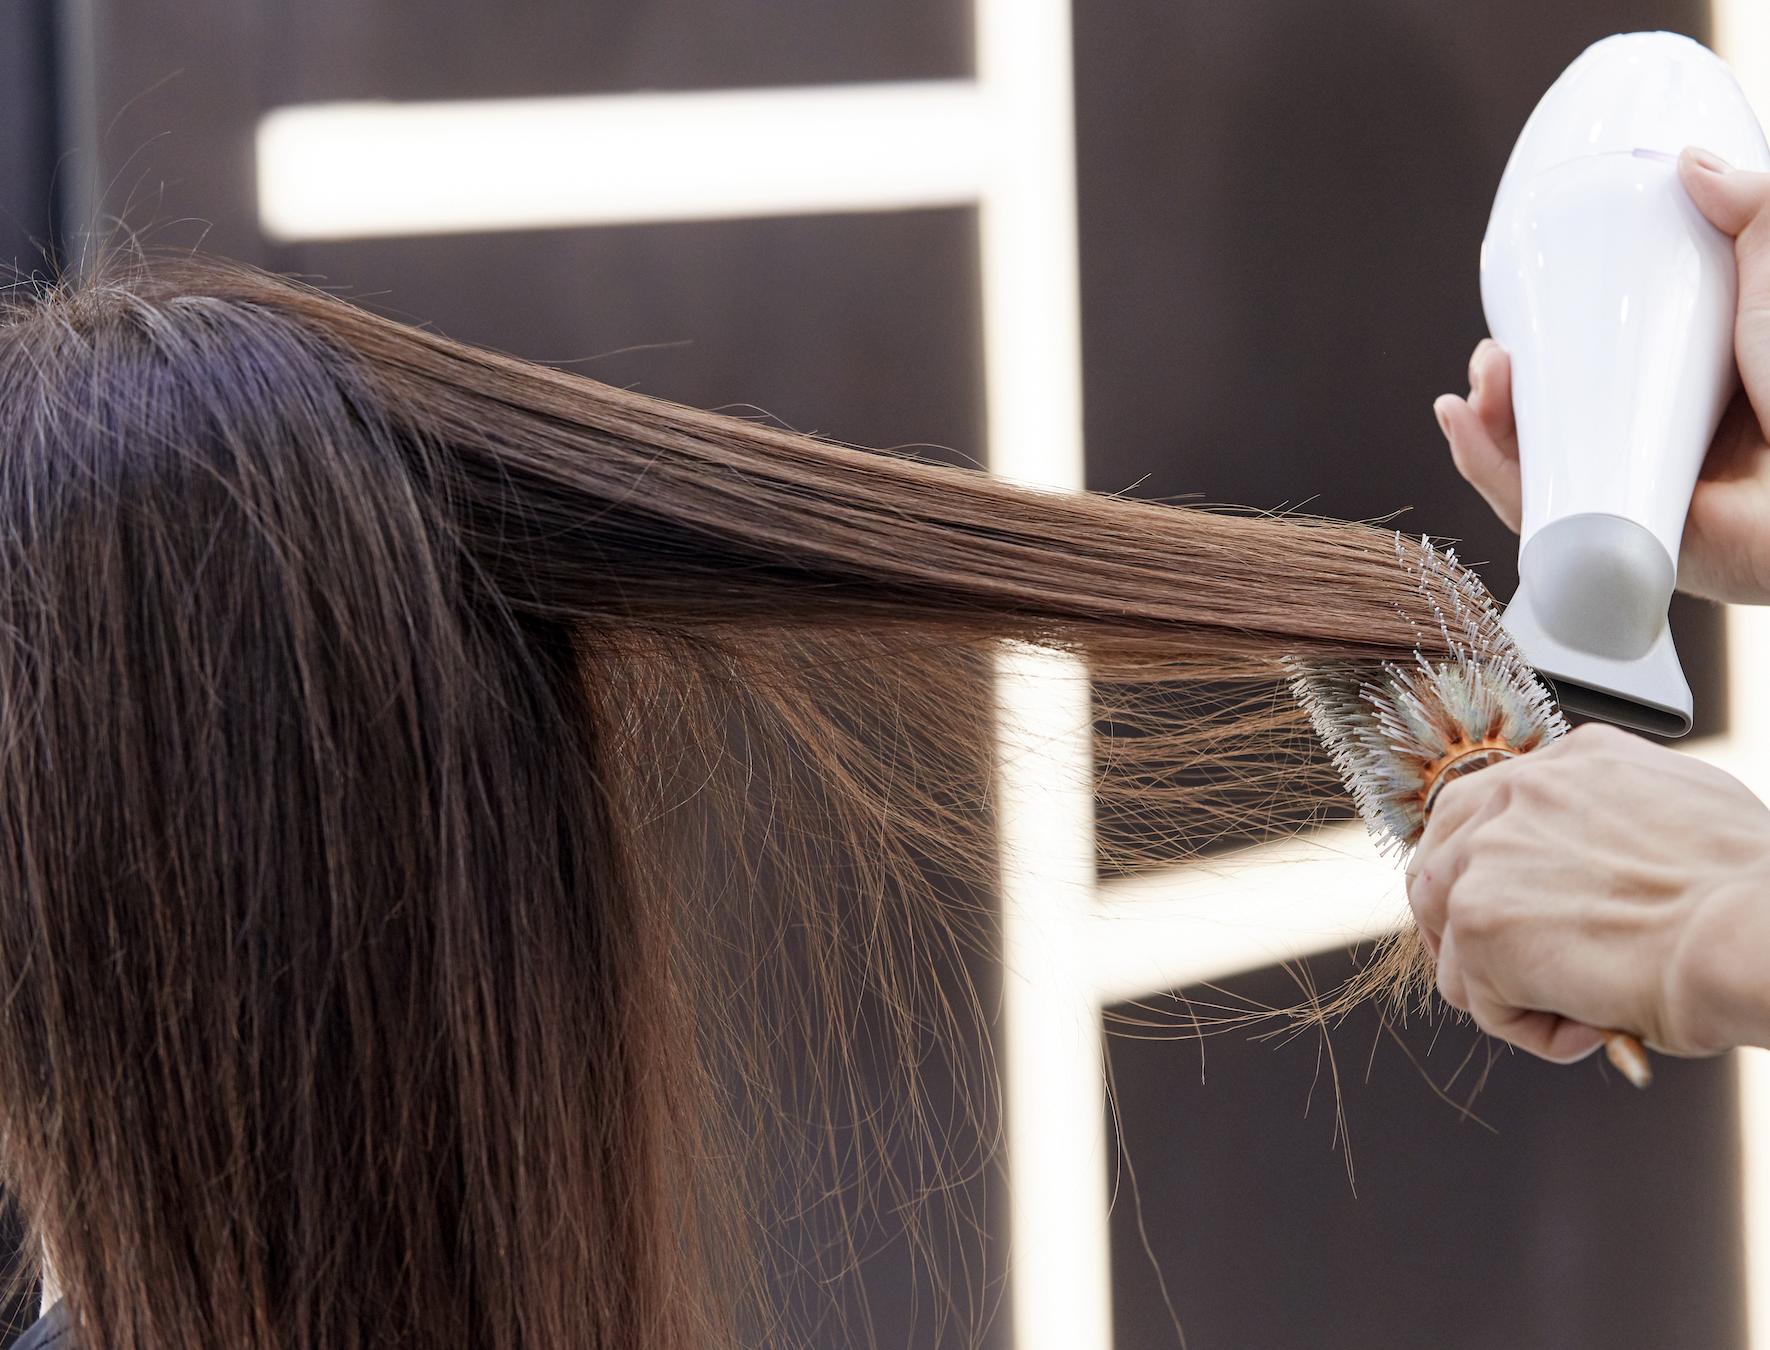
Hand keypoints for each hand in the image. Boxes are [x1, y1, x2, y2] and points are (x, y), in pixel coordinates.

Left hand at [1406, 723, 1769, 1063]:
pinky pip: (1482, 1000)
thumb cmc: (1751, 896)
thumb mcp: (1686, 817)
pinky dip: (1535, 1028)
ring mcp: (1488, 855)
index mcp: (1573, 761)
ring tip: (1585, 1008)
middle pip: (1442, 867)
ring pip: (1454, 939)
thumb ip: (1618, 826)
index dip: (1493, 875)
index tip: (1524, 918)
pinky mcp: (1478, 921)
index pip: (1486, 812)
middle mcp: (1518, 794)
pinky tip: (1595, 1024)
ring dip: (1508, 986)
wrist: (1755, 936)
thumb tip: (1604, 872)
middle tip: (1524, 976)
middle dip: (1469, 931)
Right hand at [1435, 147, 1769, 603]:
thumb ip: (1755, 211)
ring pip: (1542, 474)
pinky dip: (1494, 476)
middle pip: (1559, 428)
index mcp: (1704, 397)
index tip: (1519, 328)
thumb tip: (1690, 163)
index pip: (1604, 379)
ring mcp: (1648, 506)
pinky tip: (1466, 430)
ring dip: (1487, 430)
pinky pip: (1546, 523)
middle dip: (1503, 396)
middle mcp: (1670, 453)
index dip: (1549, 354)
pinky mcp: (1627, 553)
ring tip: (1475, 392)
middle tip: (1493, 365)